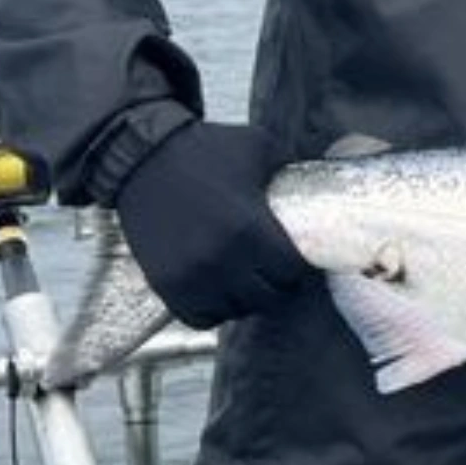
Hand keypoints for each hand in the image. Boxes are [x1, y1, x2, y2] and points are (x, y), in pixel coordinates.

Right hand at [111, 120, 310, 328]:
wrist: (142, 156)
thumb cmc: (206, 148)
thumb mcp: (259, 146)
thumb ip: (291, 168)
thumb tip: (323, 180)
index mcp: (249, 229)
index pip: (291, 272)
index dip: (297, 266)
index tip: (293, 256)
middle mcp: (221, 260)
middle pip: (268, 297)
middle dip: (275, 284)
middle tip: (272, 270)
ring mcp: (191, 276)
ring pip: (235, 311)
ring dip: (245, 298)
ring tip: (246, 279)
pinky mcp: (165, 284)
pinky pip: (200, 318)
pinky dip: (213, 309)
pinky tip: (219, 289)